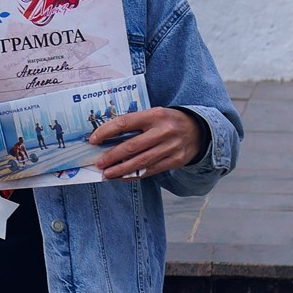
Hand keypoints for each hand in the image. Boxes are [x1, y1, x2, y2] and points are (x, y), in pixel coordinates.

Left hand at [88, 106, 206, 180]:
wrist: (198, 130)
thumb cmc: (168, 122)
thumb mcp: (154, 114)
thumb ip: (135, 124)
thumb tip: (107, 137)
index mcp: (155, 115)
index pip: (125, 122)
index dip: (106, 131)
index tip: (93, 140)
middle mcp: (164, 131)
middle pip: (132, 146)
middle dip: (112, 156)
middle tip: (99, 163)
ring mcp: (171, 147)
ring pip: (141, 161)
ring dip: (121, 170)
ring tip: (107, 174)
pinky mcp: (176, 160)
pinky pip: (151, 170)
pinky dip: (135, 175)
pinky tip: (123, 177)